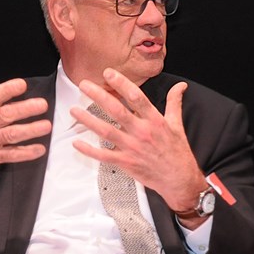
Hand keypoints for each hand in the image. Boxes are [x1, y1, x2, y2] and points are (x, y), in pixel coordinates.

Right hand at [0, 71, 51, 213]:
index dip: (7, 90)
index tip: (22, 85)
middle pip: (4, 114)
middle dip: (25, 108)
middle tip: (43, 104)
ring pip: (10, 134)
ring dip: (30, 130)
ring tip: (46, 126)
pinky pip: (10, 154)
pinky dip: (26, 153)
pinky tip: (39, 149)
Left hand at [71, 69, 206, 221]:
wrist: (179, 179)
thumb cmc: (177, 152)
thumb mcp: (177, 124)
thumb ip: (174, 102)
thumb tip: (180, 86)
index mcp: (154, 120)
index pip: (136, 97)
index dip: (122, 84)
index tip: (108, 73)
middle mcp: (142, 132)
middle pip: (117, 111)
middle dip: (99, 96)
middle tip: (84, 85)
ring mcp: (132, 148)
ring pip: (106, 132)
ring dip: (88, 120)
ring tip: (74, 110)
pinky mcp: (126, 162)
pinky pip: (104, 155)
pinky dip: (89, 150)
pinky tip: (77, 143)